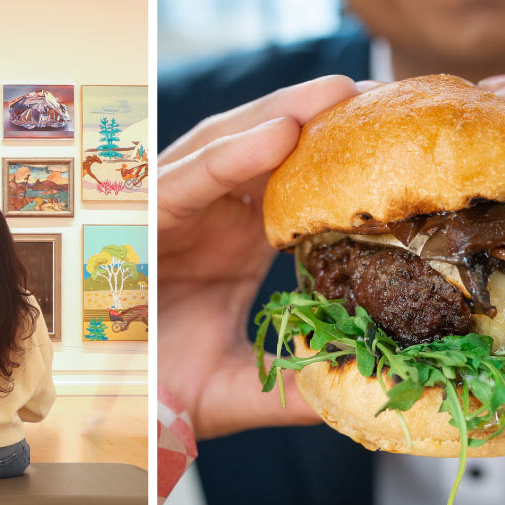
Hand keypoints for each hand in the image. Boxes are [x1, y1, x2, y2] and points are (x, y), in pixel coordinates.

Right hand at [157, 76, 363, 438]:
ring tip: (338, 94)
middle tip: (381, 93)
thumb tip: (367, 386)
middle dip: (317, 115)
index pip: (293, 182)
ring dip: (281, 114)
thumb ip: (299, 386)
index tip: (396, 136)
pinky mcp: (138, 218)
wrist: (108, 412)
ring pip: (226, 145)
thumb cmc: (167, 390)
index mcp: (237, 240)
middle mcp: (207, 215)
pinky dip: (231, 155)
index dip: (338, 155)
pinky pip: (187, 177)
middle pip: (263, 146)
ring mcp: (171, 211)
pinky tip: (279, 133)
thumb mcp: (244, 388)